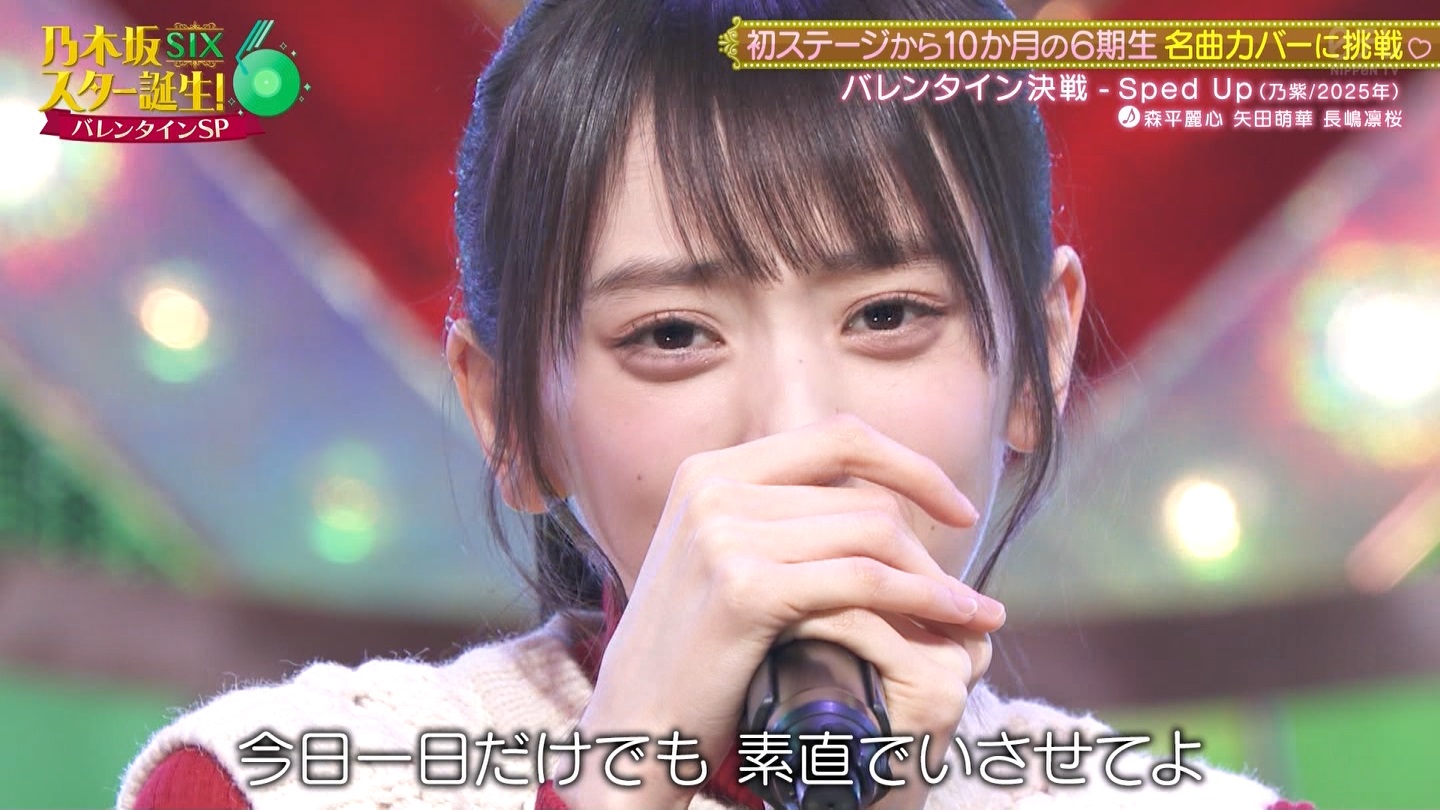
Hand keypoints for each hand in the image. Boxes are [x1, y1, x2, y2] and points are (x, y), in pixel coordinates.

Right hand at [553, 414, 1005, 809]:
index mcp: (710, 469)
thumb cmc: (695, 655)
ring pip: (873, 533)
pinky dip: (920, 599)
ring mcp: (723, 534)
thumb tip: (881, 500)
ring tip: (972, 615)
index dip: (909, 464)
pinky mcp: (744, 587)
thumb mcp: (723, 561)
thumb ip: (781, 518)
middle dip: (930, 545)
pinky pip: (862, 579)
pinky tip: (952, 622)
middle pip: (863, 495)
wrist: (636, 726)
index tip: (958, 509)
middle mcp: (712, 487)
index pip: (838, 436)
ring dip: (935, 578)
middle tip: (967, 595)